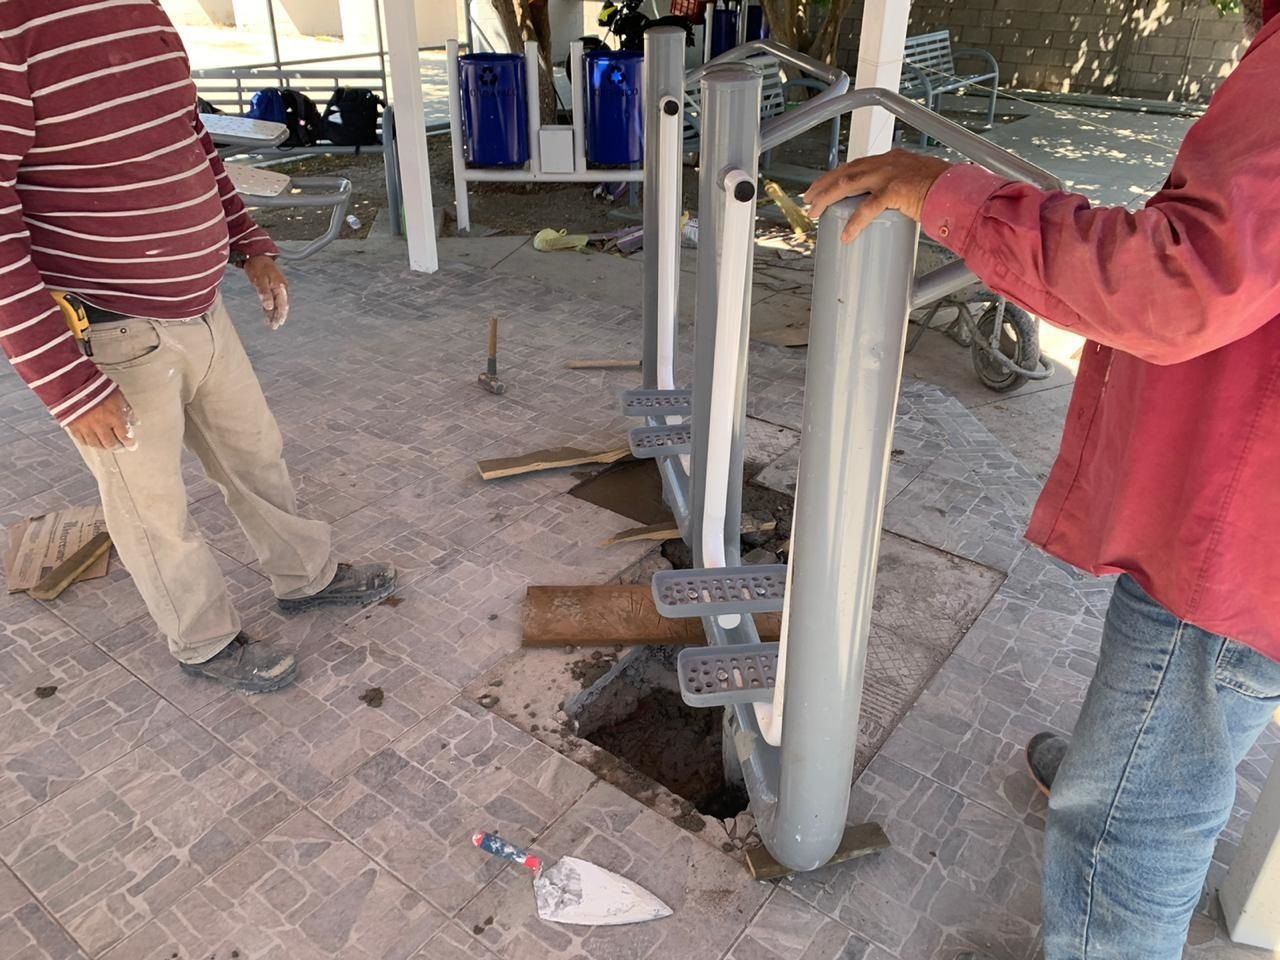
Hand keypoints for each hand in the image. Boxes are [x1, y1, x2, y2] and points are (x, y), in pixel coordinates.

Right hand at [68, 390, 137, 450]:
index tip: (132, 445)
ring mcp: (86, 427)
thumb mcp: (117, 396)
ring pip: (96, 444)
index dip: (130, 443)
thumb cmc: (96, 386)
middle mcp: (100, 425)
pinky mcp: (73, 427)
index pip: (125, 436)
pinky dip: (89, 442)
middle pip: (110, 444)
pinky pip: (82, 440)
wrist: (72, 382)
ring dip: (103, 446)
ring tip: (107, 444)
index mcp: (114, 417)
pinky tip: (92, 441)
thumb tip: (134, 421)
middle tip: (120, 446)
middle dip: (117, 446)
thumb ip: (127, 410)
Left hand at [244, 255, 289, 328]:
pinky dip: (271, 307)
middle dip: (278, 316)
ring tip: (271, 323)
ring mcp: (277, 287)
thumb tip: (269, 306)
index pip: (282, 304)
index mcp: (280, 286)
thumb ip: (264, 293)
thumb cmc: (258, 266)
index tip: (277, 324)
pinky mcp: (272, 287)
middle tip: (274, 326)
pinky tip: (267, 313)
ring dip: (274, 313)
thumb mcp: (259, 279)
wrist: (256, 255)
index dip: (280, 315)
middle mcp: (281, 288)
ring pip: (277, 303)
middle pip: (282, 305)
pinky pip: (273, 299)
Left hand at [804, 150, 952, 243]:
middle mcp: (888, 162)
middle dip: (823, 185)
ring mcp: (890, 174)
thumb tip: (894, 212)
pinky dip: (854, 222)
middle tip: (809, 199)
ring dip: (827, 198)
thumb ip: (902, 195)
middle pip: (846, 171)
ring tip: (815, 212)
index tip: (823, 186)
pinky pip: (868, 208)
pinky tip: (845, 234)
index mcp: (892, 160)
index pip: (857, 164)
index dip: (836, 175)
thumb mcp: (918, 186)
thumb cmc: (945, 192)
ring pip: (848, 184)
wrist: (962, 191)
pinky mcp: (895, 190)